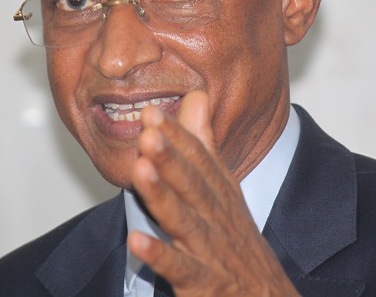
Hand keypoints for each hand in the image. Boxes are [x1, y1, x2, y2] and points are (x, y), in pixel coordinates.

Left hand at [127, 91, 298, 295]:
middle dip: (172, 158)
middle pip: (194, 185)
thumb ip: (204, 144)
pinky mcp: (204, 284)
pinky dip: (160, 256)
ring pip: (185, 221)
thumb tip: (195, 97)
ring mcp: (210, 251)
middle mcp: (216, 217)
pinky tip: (137, 242)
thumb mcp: (224, 188)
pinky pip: (181, 269)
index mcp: (220, 194)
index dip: (177, 136)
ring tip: (141, 171)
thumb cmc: (238, 242)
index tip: (153, 112)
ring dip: (163, 196)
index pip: (199, 160)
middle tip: (149, 132)